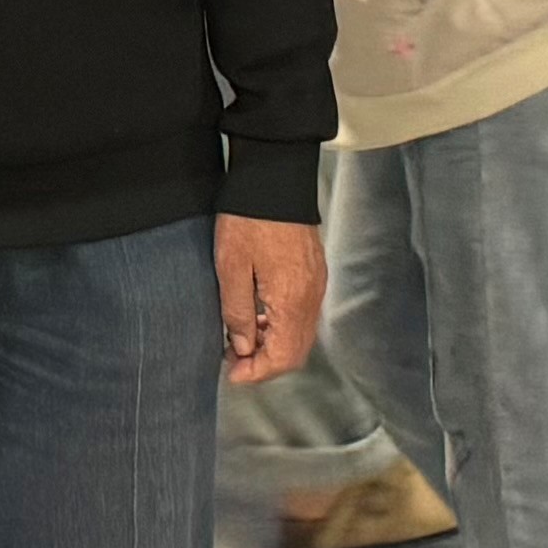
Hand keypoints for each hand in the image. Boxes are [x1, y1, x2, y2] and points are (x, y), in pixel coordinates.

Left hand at [214, 214, 326, 385]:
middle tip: (234, 359)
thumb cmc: (248, 218)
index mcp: (293, 300)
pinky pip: (303, 312)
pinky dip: (282, 324)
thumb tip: (242, 348)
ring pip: (300, 333)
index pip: (283, 358)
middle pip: (296, 351)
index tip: (231, 373)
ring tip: (240, 336)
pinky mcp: (314, 271)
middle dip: (265, 362)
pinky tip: (258, 313)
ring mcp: (316, 283)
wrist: (274, 175)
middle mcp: (311, 296)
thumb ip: (238, 313)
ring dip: (273, 343)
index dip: (256, 373)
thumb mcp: (231, 268)